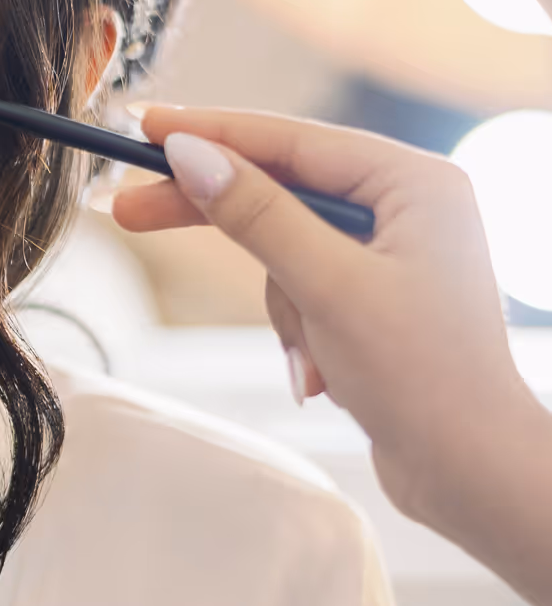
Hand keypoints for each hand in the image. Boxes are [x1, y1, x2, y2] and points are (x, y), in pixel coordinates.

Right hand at [112, 107, 551, 564]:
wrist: (473, 475)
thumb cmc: (421, 378)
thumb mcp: (326, 287)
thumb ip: (256, 214)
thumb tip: (190, 153)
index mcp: (416, 182)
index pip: (294, 140)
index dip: (214, 133)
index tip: (144, 129)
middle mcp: (412, 207)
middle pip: (285, 190)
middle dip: (221, 218)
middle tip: (131, 211)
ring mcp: (397, 255)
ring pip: (287, 252)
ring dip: (284, 310)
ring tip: (314, 361)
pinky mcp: (380, 301)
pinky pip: (307, 291)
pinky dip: (301, 333)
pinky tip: (324, 378)